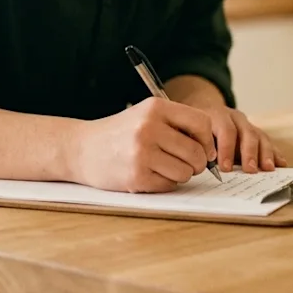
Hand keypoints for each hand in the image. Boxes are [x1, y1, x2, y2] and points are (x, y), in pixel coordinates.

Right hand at [70, 97, 216, 192]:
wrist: (80, 149)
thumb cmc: (120, 133)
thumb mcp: (146, 115)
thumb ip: (177, 125)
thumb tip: (212, 152)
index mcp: (156, 108)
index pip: (202, 123)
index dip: (207, 141)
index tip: (203, 149)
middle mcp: (149, 128)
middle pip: (197, 152)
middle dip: (196, 163)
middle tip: (185, 163)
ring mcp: (142, 153)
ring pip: (186, 171)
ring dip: (181, 174)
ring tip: (163, 167)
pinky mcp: (136, 176)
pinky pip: (169, 184)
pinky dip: (165, 183)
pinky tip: (149, 175)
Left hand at [201, 106, 286, 173]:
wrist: (206, 111)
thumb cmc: (198, 129)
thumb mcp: (193, 131)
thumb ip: (199, 145)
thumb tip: (201, 163)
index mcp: (218, 116)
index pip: (226, 130)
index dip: (226, 149)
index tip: (225, 168)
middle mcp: (236, 118)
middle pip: (247, 133)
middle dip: (249, 153)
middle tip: (250, 170)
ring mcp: (248, 125)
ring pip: (260, 137)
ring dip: (266, 154)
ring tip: (268, 169)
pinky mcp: (257, 133)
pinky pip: (268, 142)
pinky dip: (275, 154)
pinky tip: (281, 164)